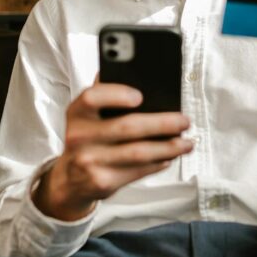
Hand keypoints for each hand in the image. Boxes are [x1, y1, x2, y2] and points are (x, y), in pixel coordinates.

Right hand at [33, 82, 192, 221]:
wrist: (70, 179)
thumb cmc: (88, 139)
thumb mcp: (87, 116)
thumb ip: (106, 95)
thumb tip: (138, 74)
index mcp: (77, 113)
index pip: (92, 97)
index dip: (116, 94)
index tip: (140, 96)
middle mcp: (79, 137)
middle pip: (126, 127)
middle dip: (162, 123)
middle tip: (184, 121)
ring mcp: (89, 161)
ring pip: (138, 153)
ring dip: (168, 147)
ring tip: (186, 143)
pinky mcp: (102, 182)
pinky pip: (137, 171)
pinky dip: (158, 163)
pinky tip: (169, 156)